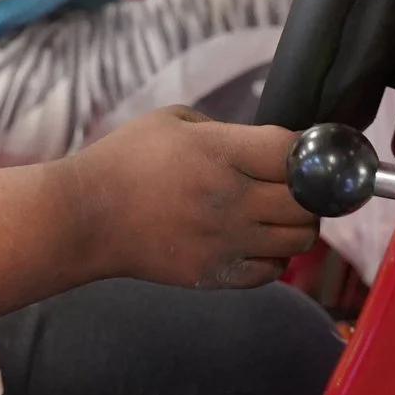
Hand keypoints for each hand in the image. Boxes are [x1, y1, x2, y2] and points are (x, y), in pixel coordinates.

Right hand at [60, 109, 316, 288]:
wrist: (85, 217)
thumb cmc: (125, 160)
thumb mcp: (173, 121)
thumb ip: (227, 131)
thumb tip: (269, 146)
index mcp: (220, 152)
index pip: (294, 153)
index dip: (307, 151)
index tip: (302, 151)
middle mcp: (230, 199)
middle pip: (307, 201)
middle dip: (310, 191)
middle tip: (296, 185)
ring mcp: (225, 241)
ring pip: (300, 240)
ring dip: (297, 225)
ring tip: (278, 214)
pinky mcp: (215, 274)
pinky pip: (272, 272)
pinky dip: (273, 257)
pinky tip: (255, 241)